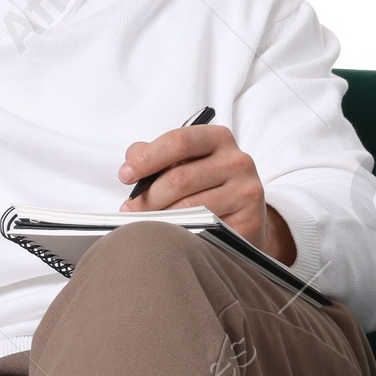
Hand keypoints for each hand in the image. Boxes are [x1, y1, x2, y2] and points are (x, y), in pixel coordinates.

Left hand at [118, 124, 296, 263]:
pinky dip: (182, 233)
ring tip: (144, 224)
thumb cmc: (206, 187)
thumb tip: (132, 157)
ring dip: (160, 218)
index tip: (125, 175)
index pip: (178, 141)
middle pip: (180, 178)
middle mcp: (237, 160)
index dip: (147, 158)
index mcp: (218, 138)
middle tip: (129, 210)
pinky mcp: (250, 220)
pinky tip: (170, 236)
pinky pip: (206, 228)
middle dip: (148, 197)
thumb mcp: (185, 164)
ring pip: (190, 207)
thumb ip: (157, 155)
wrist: (244, 218)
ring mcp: (246, 190)